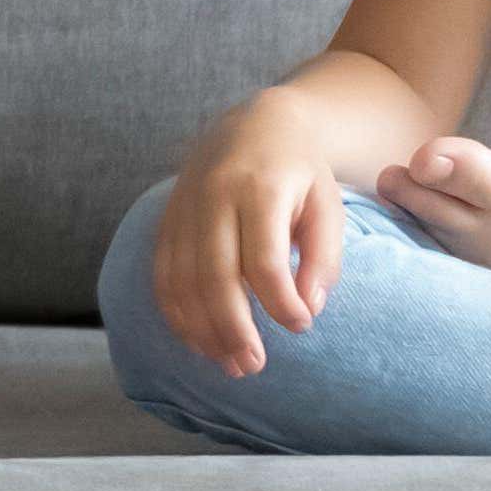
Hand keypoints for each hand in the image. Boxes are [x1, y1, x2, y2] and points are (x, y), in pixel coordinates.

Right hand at [153, 89, 370, 377]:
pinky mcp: (166, 219)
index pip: (264, 259)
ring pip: (181, 279)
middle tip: (252, 367)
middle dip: (232, 328)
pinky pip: (161, 274)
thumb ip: (324, 259)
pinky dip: (176, 313)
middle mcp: (213, 195)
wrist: (253, 124)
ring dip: (202, 329)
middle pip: (213, 274)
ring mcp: (183, 207)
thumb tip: (306, 310)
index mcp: (259, 188)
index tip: (302, 327)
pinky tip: (199, 340)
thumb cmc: (300, 173)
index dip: (281, 303)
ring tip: (229, 364)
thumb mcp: (329, 205)